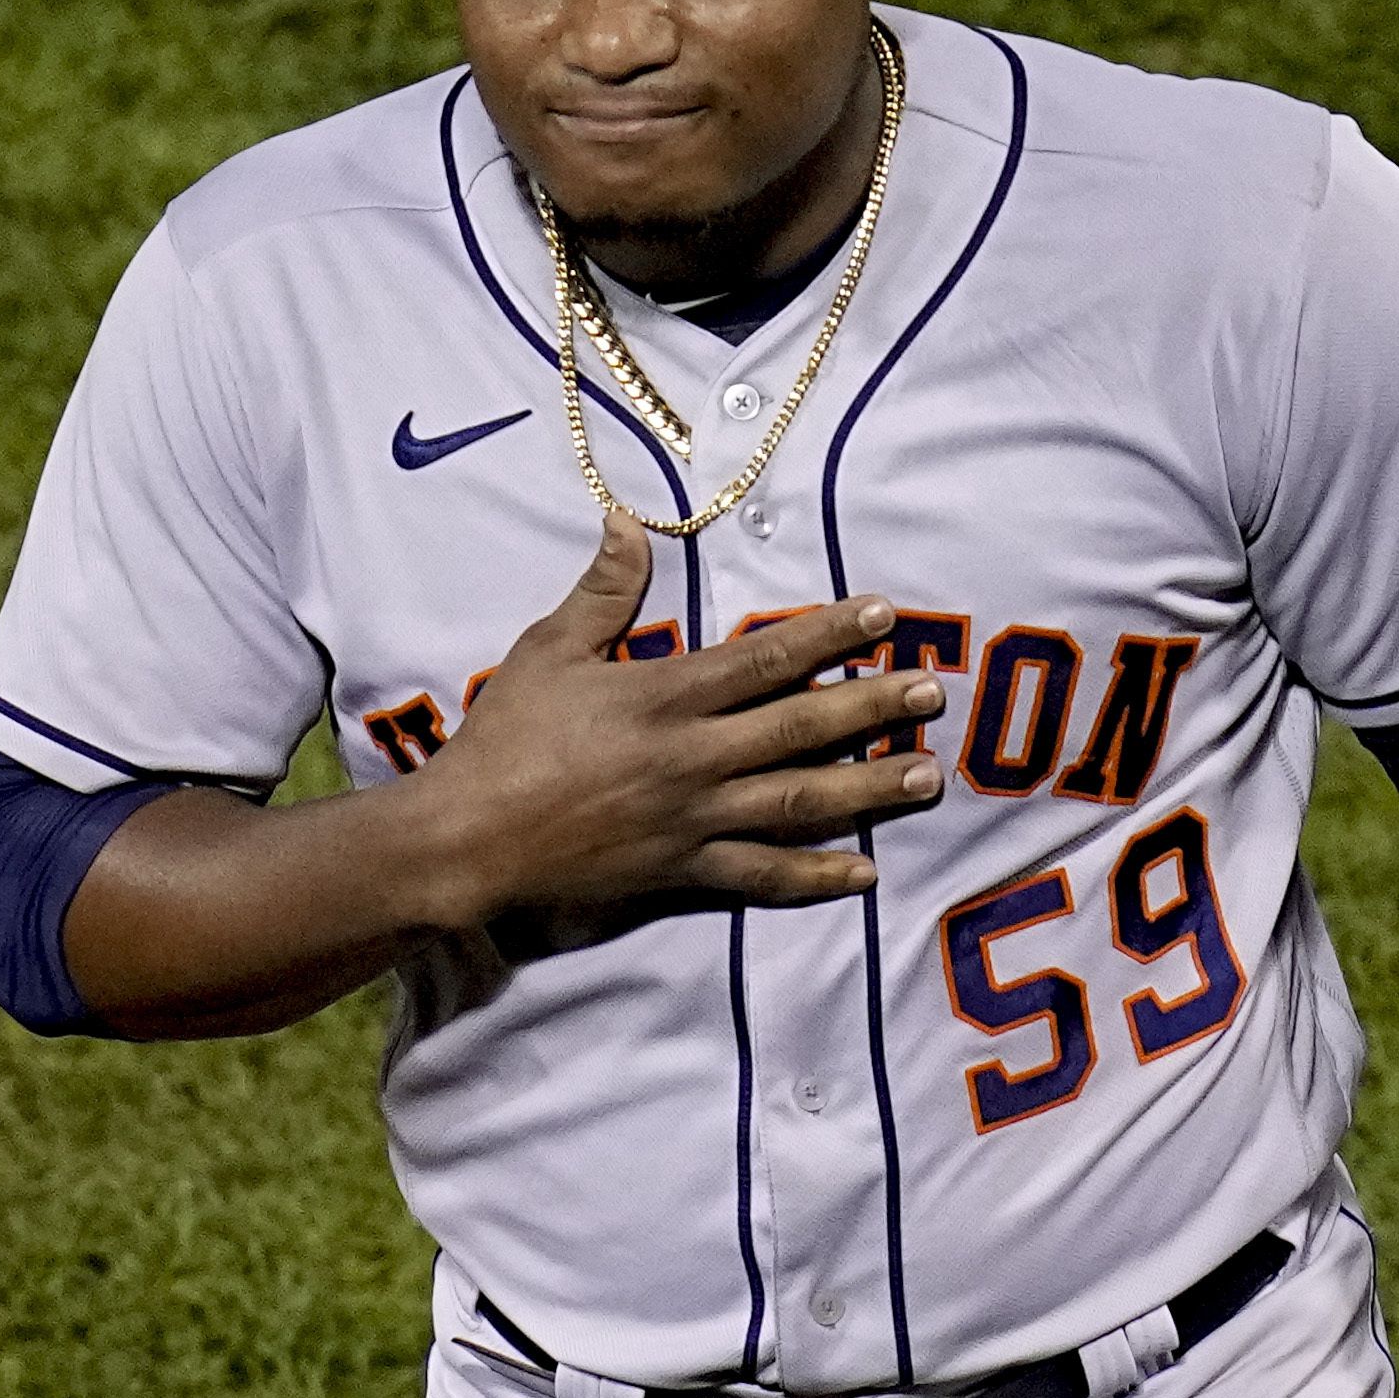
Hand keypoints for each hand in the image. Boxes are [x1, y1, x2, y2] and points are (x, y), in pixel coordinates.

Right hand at [412, 514, 950, 926]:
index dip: (831, 634)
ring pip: (799, 802)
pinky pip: (761, 876)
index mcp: (665, 697)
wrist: (466, 841)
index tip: (886, 615)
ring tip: (926, 778)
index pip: (767, 659)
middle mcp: (693, 758)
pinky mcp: (682, 871)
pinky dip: (815, 877)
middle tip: (932, 694)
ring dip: (869, 790)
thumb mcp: (546, 651)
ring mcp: (693, 820)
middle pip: (801, 728)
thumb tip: (626, 520)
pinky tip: (863, 874)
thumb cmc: (504, 739)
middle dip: (873, 709)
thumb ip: (601, 591)